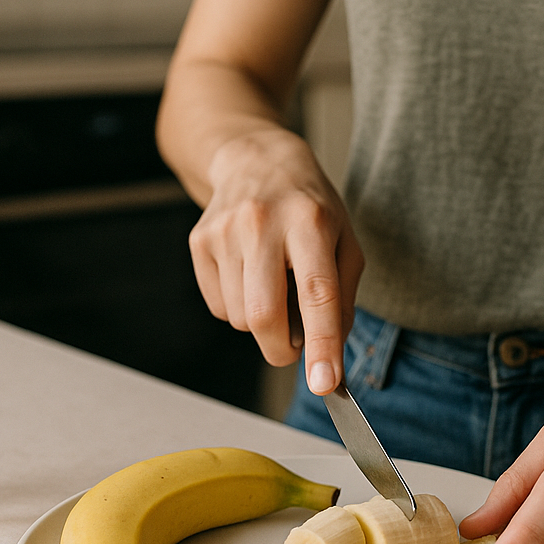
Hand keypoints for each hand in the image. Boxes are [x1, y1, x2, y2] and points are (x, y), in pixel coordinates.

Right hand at [187, 126, 362, 394]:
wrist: (257, 160)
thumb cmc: (310, 206)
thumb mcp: (344, 241)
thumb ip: (342, 299)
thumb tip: (331, 357)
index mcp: (310, 222)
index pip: (317, 294)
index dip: (321, 344)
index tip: (325, 383)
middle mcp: (263, 223)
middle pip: (264, 316)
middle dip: (281, 349)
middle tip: (295, 346)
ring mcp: (225, 232)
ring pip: (240, 318)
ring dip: (261, 322)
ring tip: (274, 286)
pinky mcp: (199, 242)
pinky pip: (219, 307)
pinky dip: (238, 307)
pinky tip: (249, 276)